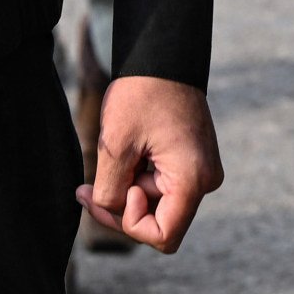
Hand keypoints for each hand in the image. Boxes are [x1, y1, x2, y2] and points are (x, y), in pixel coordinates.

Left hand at [84, 72, 221, 253]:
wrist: (163, 56)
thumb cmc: (142, 93)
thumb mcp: (115, 145)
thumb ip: (110, 191)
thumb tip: (110, 212)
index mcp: (193, 179)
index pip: (163, 236)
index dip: (131, 223)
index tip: (117, 187)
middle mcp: (205, 181)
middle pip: (159, 222)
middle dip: (123, 205)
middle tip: (89, 186)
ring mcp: (201, 172)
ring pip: (158, 205)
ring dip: (129, 188)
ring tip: (116, 155)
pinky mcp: (193, 163)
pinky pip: (163, 187)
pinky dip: (139, 178)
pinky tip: (127, 154)